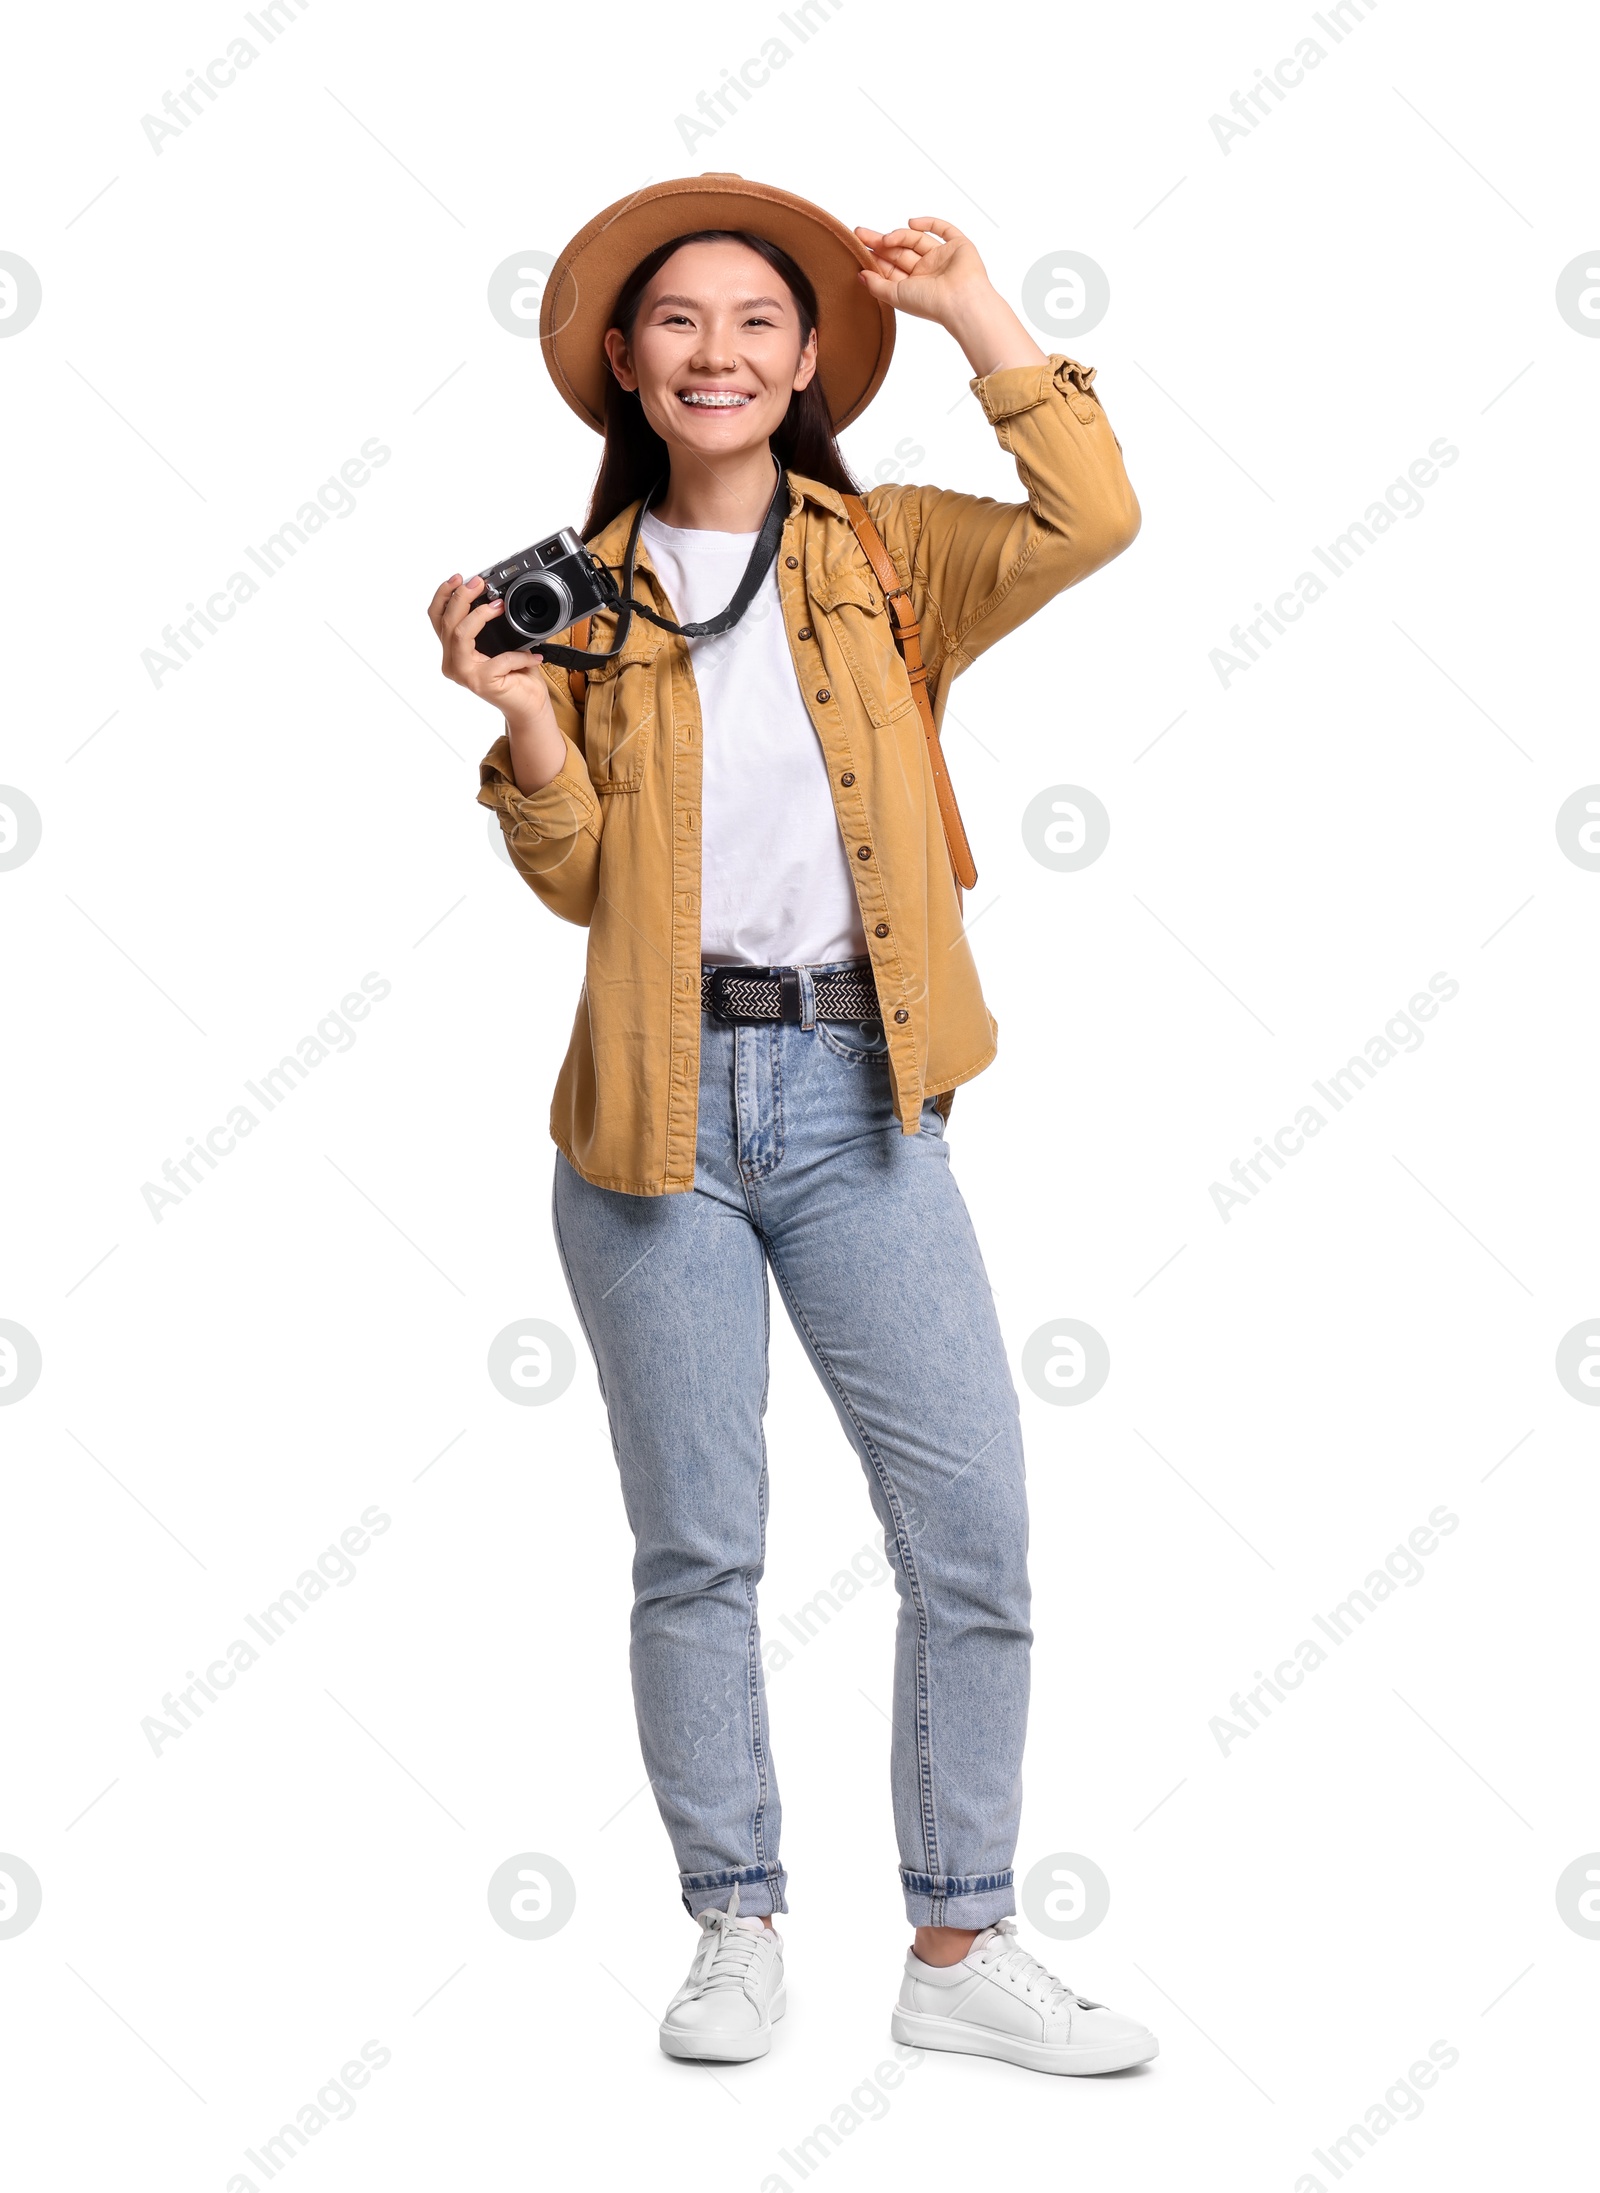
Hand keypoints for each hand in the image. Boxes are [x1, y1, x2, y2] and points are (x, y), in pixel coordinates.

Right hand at [427, 573, 565, 794]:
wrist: (527, 705)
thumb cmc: (514, 675)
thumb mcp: (498, 643)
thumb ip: (488, 625)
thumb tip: (493, 596)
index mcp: (452, 651)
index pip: (437, 619)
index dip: (443, 595)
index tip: (459, 578)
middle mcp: (453, 663)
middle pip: (447, 622)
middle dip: (462, 597)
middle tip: (479, 583)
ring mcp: (465, 674)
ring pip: (460, 634)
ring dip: (479, 615)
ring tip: (499, 606)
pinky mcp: (481, 683)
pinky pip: (499, 659)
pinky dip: (519, 655)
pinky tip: (534, 655)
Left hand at [853, 217, 1047, 377]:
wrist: (960, 301)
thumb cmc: (930, 304)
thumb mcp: (896, 295)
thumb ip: (877, 285)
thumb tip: (860, 275)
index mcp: (915, 285)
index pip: (891, 267)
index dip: (875, 257)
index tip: (858, 247)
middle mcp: (928, 271)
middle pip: (900, 251)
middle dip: (881, 242)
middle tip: (860, 233)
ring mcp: (943, 257)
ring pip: (917, 239)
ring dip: (899, 235)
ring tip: (886, 239)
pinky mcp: (958, 245)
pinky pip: (943, 229)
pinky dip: (928, 223)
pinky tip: (911, 223)